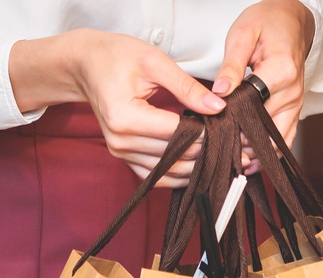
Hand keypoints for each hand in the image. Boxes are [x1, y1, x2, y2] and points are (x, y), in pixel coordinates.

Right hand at [10, 29, 225, 186]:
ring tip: (223, 155)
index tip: (232, 127)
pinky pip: (156, 176)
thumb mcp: (155, 62)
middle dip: (208, 151)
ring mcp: (120, 152)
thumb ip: (188, 87)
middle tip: (236, 144)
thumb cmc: (116, 57)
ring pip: (168, 172)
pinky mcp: (123, 158)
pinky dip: (179, 173)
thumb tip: (218, 107)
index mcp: (126, 117)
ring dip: (197, 167)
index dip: (208, 133)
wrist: (86, 66)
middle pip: (175, 156)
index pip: (177, 134)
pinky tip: (199, 164)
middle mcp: (120, 141)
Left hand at [212, 0, 314, 173]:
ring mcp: (297, 104)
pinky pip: (284, 140)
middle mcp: (292, 92)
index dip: (231, 123)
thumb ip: (230, 66)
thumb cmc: (264, 23)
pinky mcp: (295, 110)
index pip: (253, 108)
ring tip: (229, 162)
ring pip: (276, 141)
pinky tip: (248, 161)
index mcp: (280, 72)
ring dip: (254, 153)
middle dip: (240, 144)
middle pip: (264, 130)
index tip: (212, 133)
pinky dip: (267, 152)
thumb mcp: (242, 36)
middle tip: (215, 154)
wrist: (290, 20)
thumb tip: (219, 94)